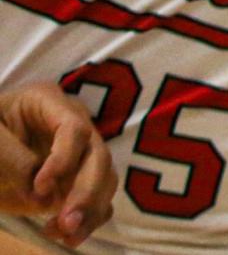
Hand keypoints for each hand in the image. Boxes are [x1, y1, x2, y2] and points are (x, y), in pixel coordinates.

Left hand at [0, 82, 115, 246]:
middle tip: (68, 222)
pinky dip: (90, 220)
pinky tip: (66, 236)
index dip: (63, 159)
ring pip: (105, 179)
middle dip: (87, 191)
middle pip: (99, 155)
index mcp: (49, 103)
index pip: (73, 128)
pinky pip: (99, 199)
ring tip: (66, 235)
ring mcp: (79, 153)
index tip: (39, 188)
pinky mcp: (77, 181)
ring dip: (91, 210)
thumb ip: (10, 158)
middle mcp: (74, 125)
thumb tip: (40, 193)